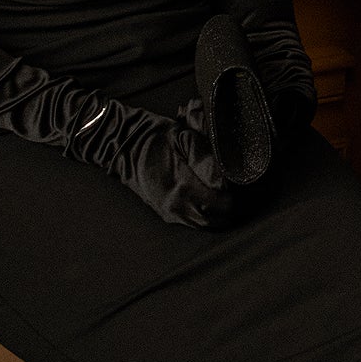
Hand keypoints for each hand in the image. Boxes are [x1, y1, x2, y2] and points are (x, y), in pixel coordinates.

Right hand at [110, 98, 243, 227]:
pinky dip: (206, 215)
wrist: (125, 146)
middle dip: (228, 206)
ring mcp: (170, 212)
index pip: (219, 202)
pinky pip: (194, 223)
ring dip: (219, 213)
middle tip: (234, 190)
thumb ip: (206, 157)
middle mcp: (175, 205)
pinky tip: (210, 201)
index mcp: (181, 186)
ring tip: (224, 196)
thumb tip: (224, 177)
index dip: (231, 193)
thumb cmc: (155, 138)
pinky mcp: (166, 214)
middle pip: (215, 218)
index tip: (235, 181)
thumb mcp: (184, 138)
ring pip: (205, 223)